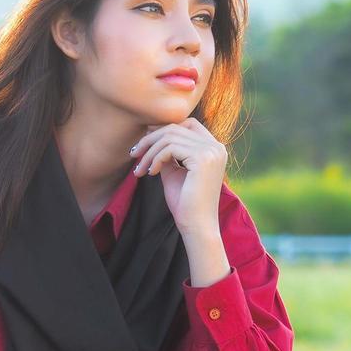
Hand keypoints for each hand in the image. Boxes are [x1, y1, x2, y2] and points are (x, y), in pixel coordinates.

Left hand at [128, 117, 226, 236]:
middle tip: (134, 154)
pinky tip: (151, 173)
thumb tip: (151, 134)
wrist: (197, 226)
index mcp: (213, 148)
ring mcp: (211, 151)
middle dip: (150, 139)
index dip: (163, 129)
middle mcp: (216, 146)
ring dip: (149, 152)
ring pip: (170, 136)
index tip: (144, 144)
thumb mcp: (173, 172)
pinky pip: (169, 148)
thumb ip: (167, 153)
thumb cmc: (185, 203)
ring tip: (140, 169)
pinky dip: (155, 159)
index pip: (187, 123)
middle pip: (175, 127)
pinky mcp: (203, 159)